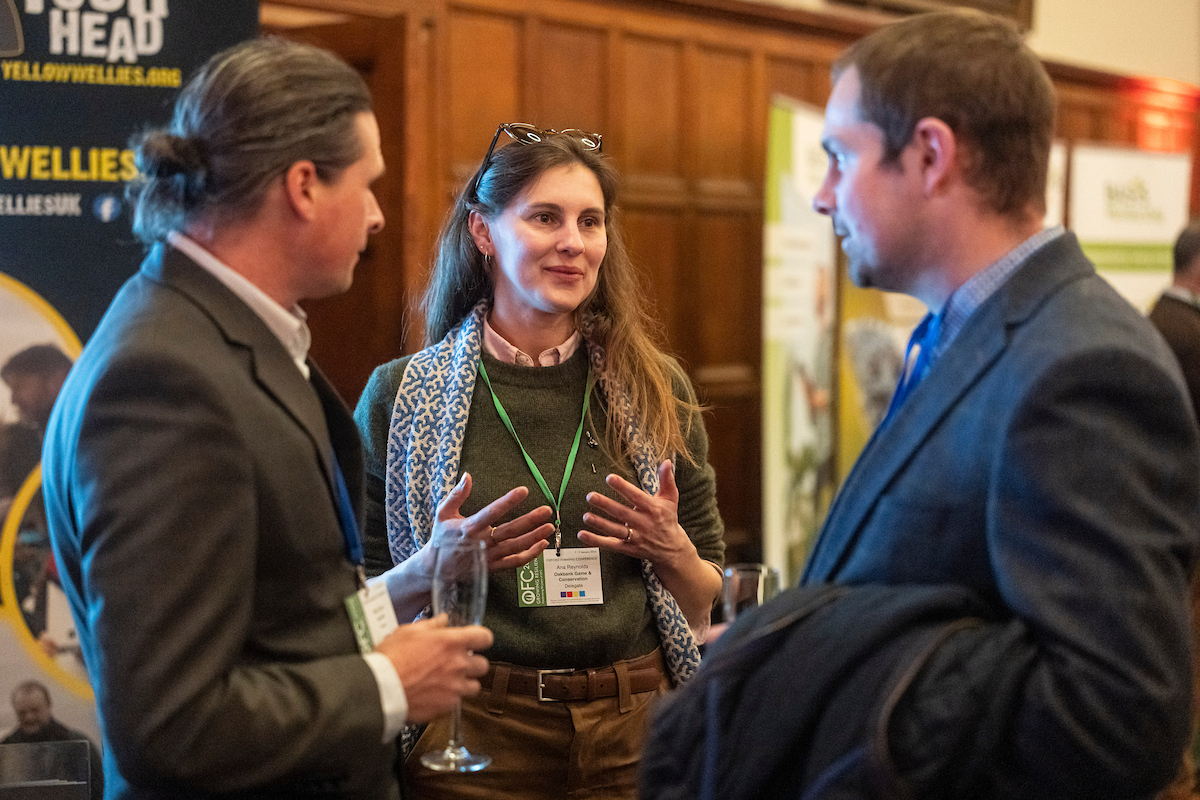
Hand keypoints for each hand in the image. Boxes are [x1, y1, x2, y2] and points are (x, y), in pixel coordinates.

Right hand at [375, 614, 492, 723]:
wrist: (381, 689)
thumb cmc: (391, 658)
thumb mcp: (408, 632)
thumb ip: (431, 625)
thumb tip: (443, 620)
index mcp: (451, 642)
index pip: (485, 637)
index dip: (480, 639)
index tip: (474, 641)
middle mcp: (458, 664)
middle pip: (483, 664)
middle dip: (473, 664)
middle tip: (458, 663)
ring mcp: (455, 687)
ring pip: (475, 686)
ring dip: (465, 683)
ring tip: (450, 681)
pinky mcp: (447, 705)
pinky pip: (457, 701)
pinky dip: (450, 698)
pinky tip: (436, 693)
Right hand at [428, 473, 552, 573]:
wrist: (435, 569)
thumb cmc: (441, 538)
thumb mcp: (443, 513)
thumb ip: (456, 495)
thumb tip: (467, 475)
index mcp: (469, 528)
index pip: (492, 512)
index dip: (508, 501)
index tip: (523, 491)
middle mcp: (481, 543)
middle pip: (510, 531)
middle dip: (530, 520)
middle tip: (547, 510)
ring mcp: (489, 557)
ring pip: (516, 547)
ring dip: (534, 537)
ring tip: (550, 526)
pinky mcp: (494, 567)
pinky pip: (516, 562)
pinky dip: (531, 555)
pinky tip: (543, 544)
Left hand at [579, 460, 695, 568]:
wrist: (672, 549)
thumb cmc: (668, 519)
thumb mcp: (671, 499)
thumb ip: (667, 480)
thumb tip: (666, 461)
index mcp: (652, 509)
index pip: (636, 496)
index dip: (623, 487)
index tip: (610, 478)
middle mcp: (643, 523)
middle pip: (622, 513)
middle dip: (606, 504)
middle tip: (591, 496)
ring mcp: (635, 537)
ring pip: (615, 530)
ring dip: (599, 523)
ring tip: (586, 516)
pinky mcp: (629, 548)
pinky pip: (610, 544)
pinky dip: (596, 540)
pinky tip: (582, 535)